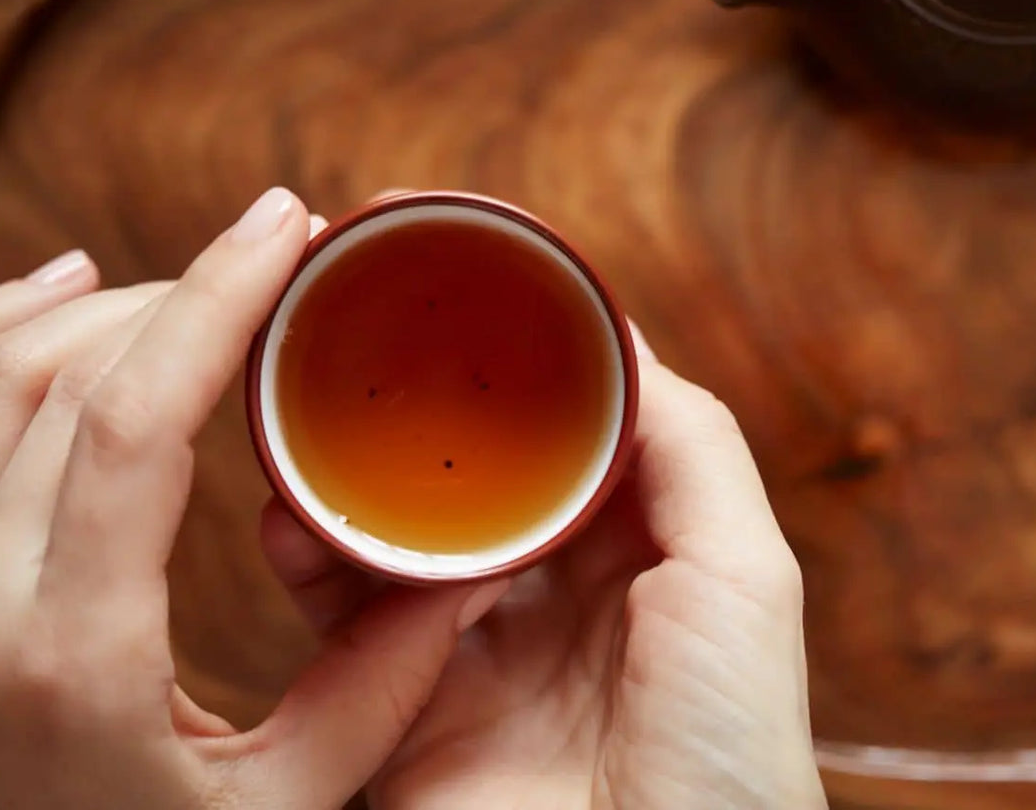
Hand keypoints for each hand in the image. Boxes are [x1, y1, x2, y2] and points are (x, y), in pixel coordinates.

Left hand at [0, 188, 504, 809]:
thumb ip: (381, 686)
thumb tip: (470, 567)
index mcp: (69, 655)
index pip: (129, 422)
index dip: (212, 300)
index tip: (282, 225)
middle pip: (62, 376)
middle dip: (178, 292)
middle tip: (271, 259)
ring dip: (89, 303)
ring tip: (183, 274)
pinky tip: (52, 293)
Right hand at [263, 329, 826, 809]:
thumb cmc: (730, 745)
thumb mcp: (744, 573)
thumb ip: (691, 446)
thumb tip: (621, 342)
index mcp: (642, 556)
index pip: (576, 438)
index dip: (528, 368)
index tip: (470, 289)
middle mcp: (557, 599)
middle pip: (479, 483)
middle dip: (427, 419)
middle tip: (367, 340)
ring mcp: (479, 657)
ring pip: (403, 542)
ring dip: (356, 484)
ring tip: (314, 422)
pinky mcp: (407, 716)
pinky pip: (347, 629)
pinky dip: (314, 569)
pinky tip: (292, 519)